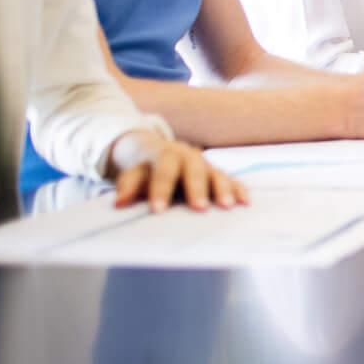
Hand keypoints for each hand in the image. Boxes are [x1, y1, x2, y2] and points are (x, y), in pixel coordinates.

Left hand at [108, 132, 247, 213]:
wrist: (157, 153)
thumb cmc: (146, 170)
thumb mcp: (133, 174)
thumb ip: (127, 186)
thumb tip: (119, 202)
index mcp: (165, 155)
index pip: (163, 170)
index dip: (161, 189)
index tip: (158, 209)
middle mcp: (189, 157)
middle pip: (194, 169)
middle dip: (197, 189)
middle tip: (198, 207)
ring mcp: (206, 166)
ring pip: (216, 174)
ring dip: (223, 190)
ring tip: (227, 206)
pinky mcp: (218, 175)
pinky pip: (231, 180)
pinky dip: (238, 190)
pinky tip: (245, 202)